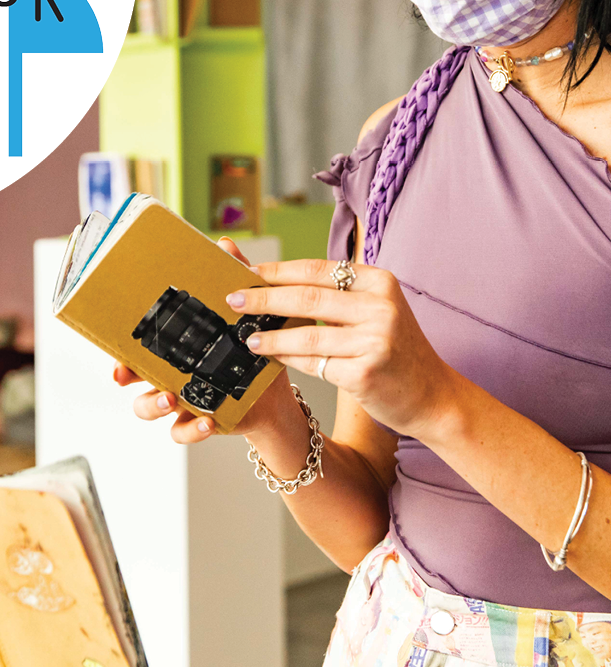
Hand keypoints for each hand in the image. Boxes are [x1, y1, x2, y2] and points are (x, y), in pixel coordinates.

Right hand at [112, 237, 296, 443]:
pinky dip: (191, 429)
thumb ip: (235, 280)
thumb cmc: (248, 349)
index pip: (136, 341)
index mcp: (172, 345)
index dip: (119, 343)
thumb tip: (226, 244)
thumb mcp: (243, 312)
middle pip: (132, 376)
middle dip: (124, 374)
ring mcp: (180, 399)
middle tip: (125, 374)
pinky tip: (208, 421)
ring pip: (147, 407)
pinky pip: (181, 431)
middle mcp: (168, 372)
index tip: (115, 343)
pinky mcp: (198, 421)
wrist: (273, 393)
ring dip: (153, 403)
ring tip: (170, 397)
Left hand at [226, 259, 452, 438]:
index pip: (316, 270)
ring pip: (307, 334)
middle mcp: (380, 307)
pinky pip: (314, 364)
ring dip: (270, 334)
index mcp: (379, 282)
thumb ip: (335, 295)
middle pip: (307, 298)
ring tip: (247, 335)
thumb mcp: (375, 310)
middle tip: (233, 299)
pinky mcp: (366, 373)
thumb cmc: (394, 349)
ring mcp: (375, 341)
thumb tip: (275, 282)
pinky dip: (288, 358)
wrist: (433, 396)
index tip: (245, 271)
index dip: (276, 271)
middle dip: (263, 298)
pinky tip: (271, 356)